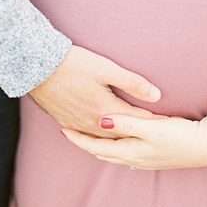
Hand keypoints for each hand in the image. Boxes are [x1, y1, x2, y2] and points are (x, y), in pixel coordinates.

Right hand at [28, 45, 162, 137]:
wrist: (36, 66)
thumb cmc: (73, 64)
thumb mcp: (107, 69)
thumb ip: (133, 83)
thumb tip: (157, 96)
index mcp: (105, 111)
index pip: (137, 121)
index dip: (154, 122)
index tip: (170, 124)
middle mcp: (91, 123)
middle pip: (122, 135)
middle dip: (140, 134)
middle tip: (159, 136)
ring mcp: (77, 124)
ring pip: (104, 139)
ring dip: (120, 140)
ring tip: (136, 142)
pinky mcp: (65, 122)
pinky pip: (87, 137)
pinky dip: (100, 140)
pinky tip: (104, 140)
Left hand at [59, 113, 206, 169]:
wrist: (206, 146)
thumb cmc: (181, 136)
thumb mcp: (151, 127)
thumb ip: (126, 123)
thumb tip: (100, 121)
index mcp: (130, 151)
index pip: (95, 146)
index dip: (78, 138)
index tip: (63, 128)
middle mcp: (133, 159)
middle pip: (102, 153)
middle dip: (86, 143)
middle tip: (71, 131)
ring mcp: (144, 161)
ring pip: (114, 155)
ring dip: (100, 147)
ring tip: (90, 137)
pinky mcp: (154, 158)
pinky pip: (126, 155)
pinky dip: (116, 148)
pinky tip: (119, 146)